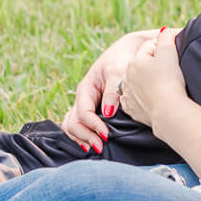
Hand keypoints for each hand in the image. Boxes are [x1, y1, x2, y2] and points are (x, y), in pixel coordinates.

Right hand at [61, 30, 157, 149]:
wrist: (128, 52)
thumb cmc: (122, 60)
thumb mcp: (118, 72)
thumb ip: (112, 92)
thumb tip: (107, 113)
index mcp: (86, 88)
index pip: (83, 112)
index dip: (92, 125)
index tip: (106, 135)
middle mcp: (83, 98)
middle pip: (73, 122)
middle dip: (85, 136)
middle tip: (101, 147)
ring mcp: (85, 104)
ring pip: (72, 125)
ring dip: (81, 138)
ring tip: (95, 149)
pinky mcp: (92, 110)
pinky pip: (79, 126)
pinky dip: (82, 136)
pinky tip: (92, 144)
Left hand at [120, 30, 183, 129]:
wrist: (168, 111)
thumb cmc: (169, 80)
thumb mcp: (169, 52)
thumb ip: (166, 36)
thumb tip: (165, 30)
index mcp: (134, 61)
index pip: (150, 48)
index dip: (164, 50)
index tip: (173, 58)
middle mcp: (126, 77)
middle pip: (143, 66)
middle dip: (154, 66)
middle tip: (170, 73)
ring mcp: (128, 95)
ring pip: (138, 83)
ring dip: (148, 83)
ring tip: (163, 87)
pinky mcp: (132, 110)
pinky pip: (137, 100)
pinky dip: (144, 98)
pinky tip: (155, 99)